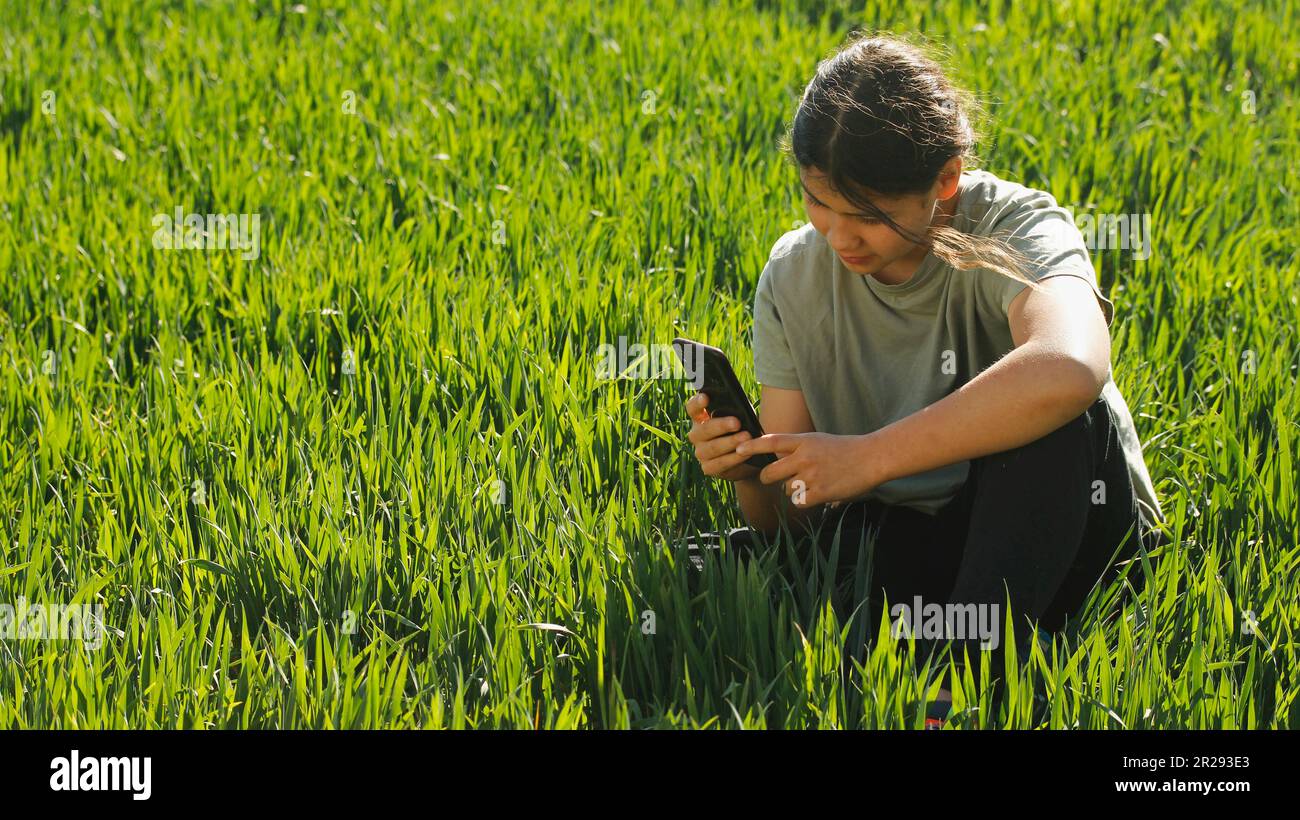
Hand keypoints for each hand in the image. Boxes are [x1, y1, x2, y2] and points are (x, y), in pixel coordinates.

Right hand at [685, 392, 759, 482]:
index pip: (692, 408)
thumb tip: (741, 407)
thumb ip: (735, 412)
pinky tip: (746, 453)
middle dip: (721, 425)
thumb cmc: (741, 431)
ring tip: (746, 437)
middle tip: (737, 423)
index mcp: (700, 418)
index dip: (697, 402)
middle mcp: (696, 435)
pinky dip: (734, 458)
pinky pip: (720, 463)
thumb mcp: (739, 418)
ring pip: (712, 447)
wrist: (747, 459)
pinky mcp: (708, 468)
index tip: (705, 397)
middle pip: (703, 429)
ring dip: (730, 442)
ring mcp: (700, 452)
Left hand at [735, 431, 887, 508]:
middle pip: (770, 473)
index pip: (771, 442)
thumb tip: (775, 455)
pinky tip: (816, 493)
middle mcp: (804, 458)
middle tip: (770, 478)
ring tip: (811, 482)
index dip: (752, 446)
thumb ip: (797, 446)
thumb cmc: (844, 449)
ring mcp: (811, 476)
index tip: (738, 449)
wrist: (871, 458)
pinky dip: (804, 499)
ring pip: (785, 489)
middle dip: (767, 478)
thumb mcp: (818, 440)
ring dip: (792, 489)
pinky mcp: (820, 492)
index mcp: (804, 441)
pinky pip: (799, 501)